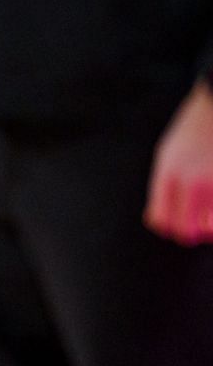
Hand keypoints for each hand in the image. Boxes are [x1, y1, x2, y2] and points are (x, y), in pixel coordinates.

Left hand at [145, 81, 212, 244]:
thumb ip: (164, 186)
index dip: (169, 227)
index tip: (179, 222)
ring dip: (210, 228)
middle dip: (192, 233)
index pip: (161, 220)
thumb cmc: (194, 131)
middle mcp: (192, 180)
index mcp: (169, 174)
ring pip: (210, 229)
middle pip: (185, 231)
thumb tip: (158, 221)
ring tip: (210, 218)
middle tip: (200, 225)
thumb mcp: (169, 154)